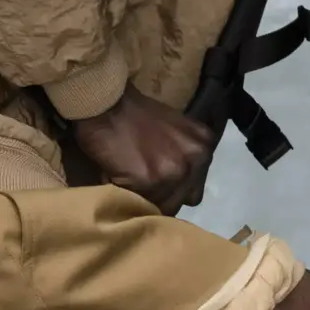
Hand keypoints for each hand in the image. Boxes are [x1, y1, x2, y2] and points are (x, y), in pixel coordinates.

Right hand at [72, 83, 214, 214]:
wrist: (106, 103)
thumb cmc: (133, 113)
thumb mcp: (174, 130)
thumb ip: (183, 154)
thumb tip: (177, 185)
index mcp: (204, 145)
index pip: (195, 186)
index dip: (174, 187)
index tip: (156, 181)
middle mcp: (196, 159)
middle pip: (183, 199)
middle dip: (162, 195)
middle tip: (141, 184)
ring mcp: (174, 171)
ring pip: (163, 206)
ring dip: (145, 198)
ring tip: (129, 182)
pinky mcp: (149, 181)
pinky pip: (140, 203)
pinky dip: (128, 195)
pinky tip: (118, 178)